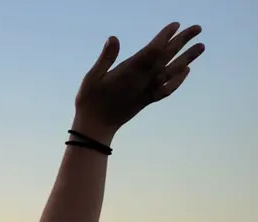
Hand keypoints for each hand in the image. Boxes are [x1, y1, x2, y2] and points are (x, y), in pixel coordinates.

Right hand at [73, 22, 204, 142]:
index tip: (175, 25)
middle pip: (166, 57)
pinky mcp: (148, 99)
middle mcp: (142, 80)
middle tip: (198, 28)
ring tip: (201, 46)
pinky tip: (187, 70)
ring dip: (188, 58)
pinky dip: (179, 79)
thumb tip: (113, 38)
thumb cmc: (90, 101)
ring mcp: (147, 90)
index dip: (165, 37)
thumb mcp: (92, 77)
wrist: (95, 128)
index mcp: (129, 72)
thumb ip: (105, 58)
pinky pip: (168, 89)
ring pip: (172, 71)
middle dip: (182, 41)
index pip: (152, 50)